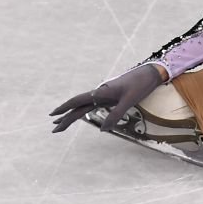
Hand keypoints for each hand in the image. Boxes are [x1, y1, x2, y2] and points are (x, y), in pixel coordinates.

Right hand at [49, 64, 163, 132]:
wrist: (150, 73)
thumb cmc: (140, 85)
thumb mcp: (129, 100)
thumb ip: (116, 115)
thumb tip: (102, 130)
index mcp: (101, 92)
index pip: (78, 101)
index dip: (64, 108)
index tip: (52, 115)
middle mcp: (100, 93)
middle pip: (78, 107)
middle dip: (65, 118)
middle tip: (54, 129)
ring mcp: (104, 95)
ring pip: (84, 107)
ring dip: (72, 115)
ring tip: (60, 124)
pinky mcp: (111, 97)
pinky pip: (93, 106)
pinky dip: (84, 112)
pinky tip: (80, 116)